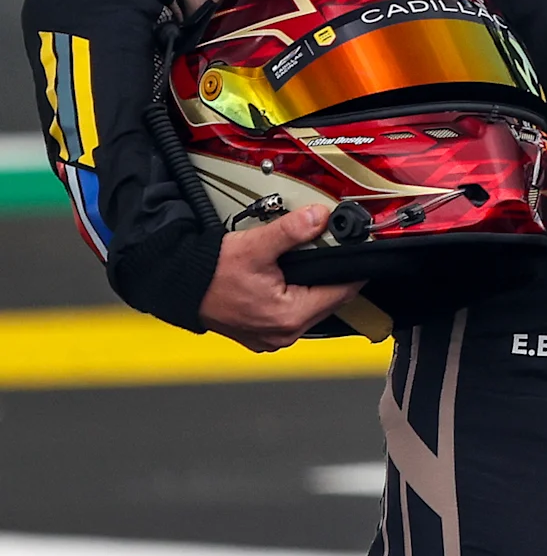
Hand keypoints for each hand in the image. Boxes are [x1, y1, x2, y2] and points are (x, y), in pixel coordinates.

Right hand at [198, 205, 370, 350]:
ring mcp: (271, 338)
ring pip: (312, 310)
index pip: (341, 292)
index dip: (353, 270)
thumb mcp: (255, 245)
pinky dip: (295, 299)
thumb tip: (319, 217)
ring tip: (308, 266)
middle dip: (332, 277)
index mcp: (288, 317)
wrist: (179, 284)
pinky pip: (291, 316)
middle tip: (329, 254)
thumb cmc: (210, 272)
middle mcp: (283, 334)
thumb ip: (291, 231)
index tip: (359, 253)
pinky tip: (289, 282)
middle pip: (328, 302)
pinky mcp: (260, 335)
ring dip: (314, 288)